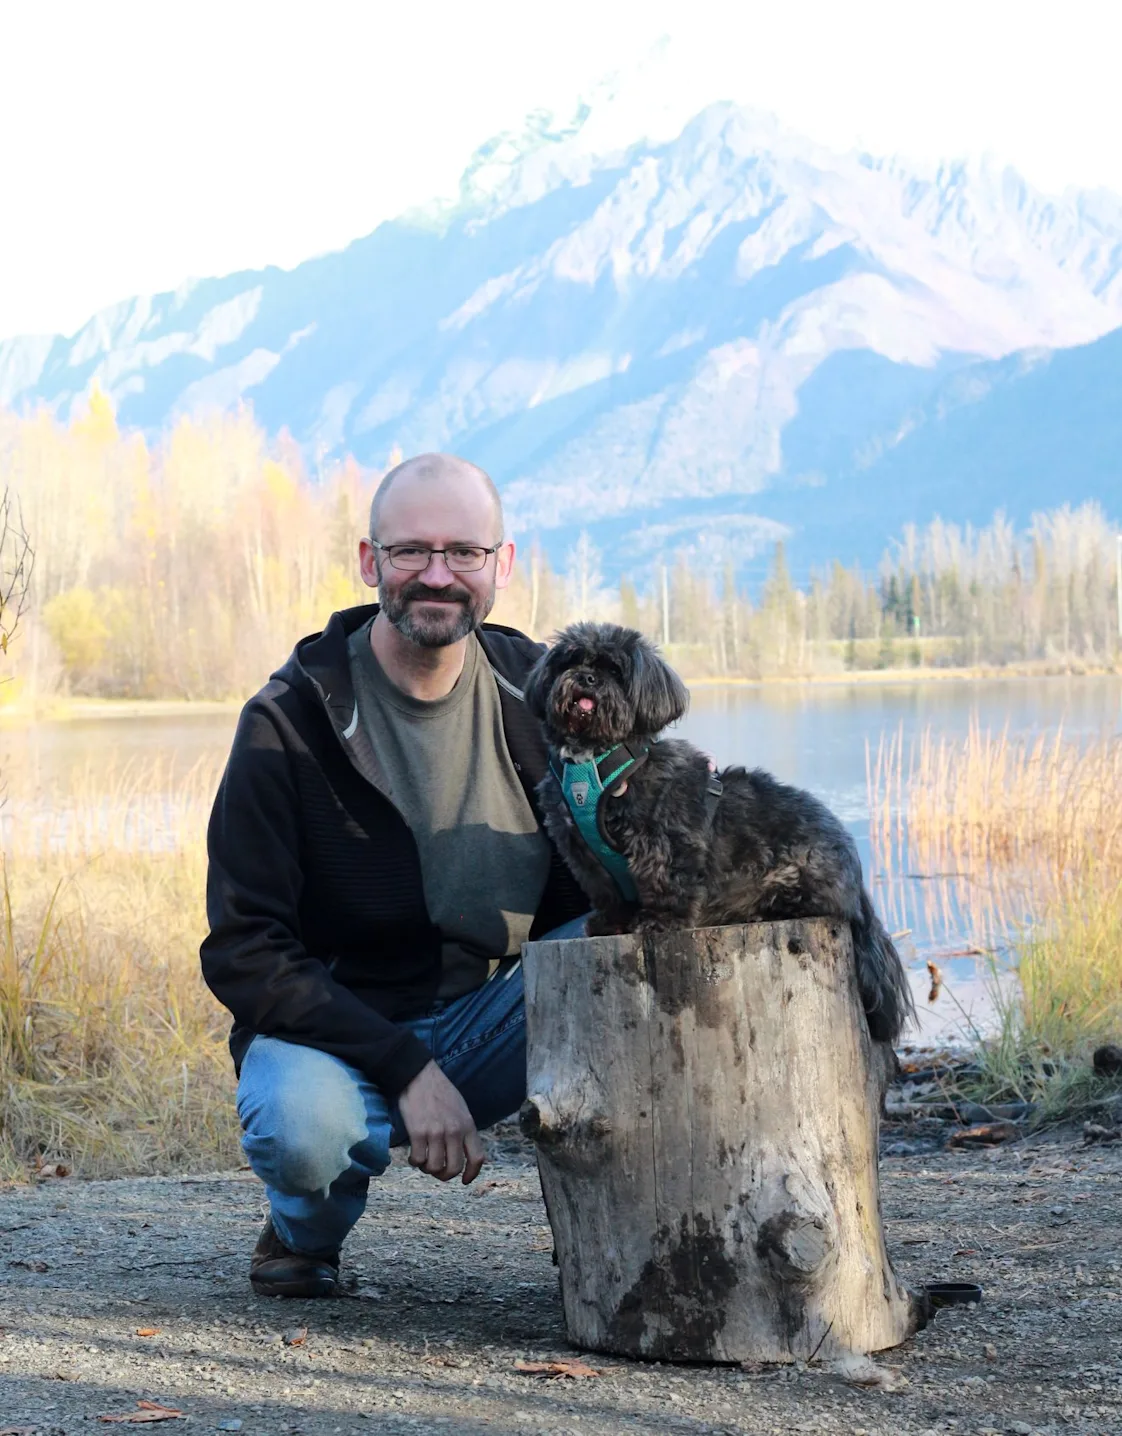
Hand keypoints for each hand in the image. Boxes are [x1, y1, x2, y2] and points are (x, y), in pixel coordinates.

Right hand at [397, 1060, 485, 1184]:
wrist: (418, 1075)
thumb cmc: (439, 1091)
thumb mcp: (461, 1108)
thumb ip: (464, 1129)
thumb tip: (464, 1150)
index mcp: (468, 1125)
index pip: (477, 1157)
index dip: (472, 1174)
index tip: (464, 1180)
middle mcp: (455, 1131)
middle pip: (454, 1168)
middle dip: (445, 1175)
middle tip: (437, 1171)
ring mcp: (437, 1132)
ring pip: (435, 1167)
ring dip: (428, 1169)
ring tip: (423, 1161)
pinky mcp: (418, 1132)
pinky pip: (418, 1160)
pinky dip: (415, 1162)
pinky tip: (412, 1155)